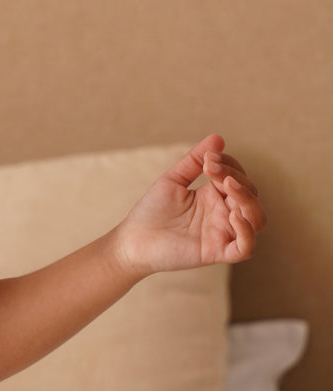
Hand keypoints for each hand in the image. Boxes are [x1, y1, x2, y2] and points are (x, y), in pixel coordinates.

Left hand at [115, 134, 266, 277]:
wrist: (133, 239)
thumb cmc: (152, 210)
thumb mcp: (173, 180)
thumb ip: (194, 161)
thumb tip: (218, 138)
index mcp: (214, 196)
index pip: (238, 177)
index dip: (230, 165)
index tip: (208, 159)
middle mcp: (223, 214)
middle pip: (251, 195)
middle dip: (237, 177)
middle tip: (211, 168)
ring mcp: (222, 233)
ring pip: (257, 219)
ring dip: (249, 200)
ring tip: (227, 186)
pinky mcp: (217, 252)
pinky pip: (246, 247)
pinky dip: (246, 231)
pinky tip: (232, 214)